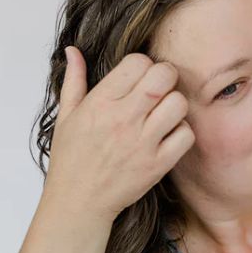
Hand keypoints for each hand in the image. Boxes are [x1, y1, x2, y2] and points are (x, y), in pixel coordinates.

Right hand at [42, 49, 195, 224]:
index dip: (145, 65)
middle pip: (164, 76)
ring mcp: (142, 143)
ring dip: (176, 105)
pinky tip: (168, 136)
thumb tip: (73, 50)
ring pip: (179, 104)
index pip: (138, 61)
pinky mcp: (157, 165)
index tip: (141, 79)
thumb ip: (74, 80)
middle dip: (167, 77)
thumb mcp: (66, 116)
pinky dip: (182, 133)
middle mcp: (123, 119)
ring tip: (164, 115)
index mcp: (101, 101)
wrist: (78, 202)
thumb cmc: (72, 160)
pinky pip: (185, 136)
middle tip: (160, 90)